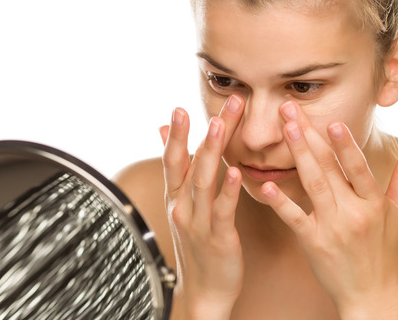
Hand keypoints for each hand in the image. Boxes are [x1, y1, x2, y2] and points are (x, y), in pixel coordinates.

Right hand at [159, 95, 245, 318]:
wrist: (204, 292)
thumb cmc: (198, 244)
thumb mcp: (182, 205)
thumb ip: (178, 168)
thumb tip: (161, 131)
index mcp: (177, 197)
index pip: (173, 159)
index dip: (175, 134)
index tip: (180, 107)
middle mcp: (183, 207)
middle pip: (191, 163)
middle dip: (203, 132)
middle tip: (220, 105)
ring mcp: (198, 223)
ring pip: (203, 182)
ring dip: (212, 151)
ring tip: (221, 126)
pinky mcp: (218, 238)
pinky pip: (222, 211)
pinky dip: (227, 191)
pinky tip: (236, 172)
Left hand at [261, 100, 397, 317]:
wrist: (371, 295)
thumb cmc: (385, 250)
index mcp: (374, 204)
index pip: (359, 168)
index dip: (346, 145)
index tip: (333, 121)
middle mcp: (353, 213)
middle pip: (329, 168)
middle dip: (309, 136)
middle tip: (291, 110)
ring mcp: (332, 228)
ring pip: (312, 185)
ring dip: (298, 155)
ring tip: (285, 130)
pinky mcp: (313, 243)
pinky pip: (294, 219)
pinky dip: (280, 202)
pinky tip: (266, 184)